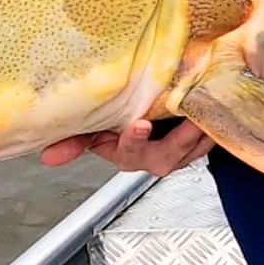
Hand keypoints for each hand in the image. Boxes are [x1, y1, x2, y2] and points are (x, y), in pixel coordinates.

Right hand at [40, 119, 213, 176]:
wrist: (146, 118)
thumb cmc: (119, 121)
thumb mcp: (96, 128)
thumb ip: (74, 140)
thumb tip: (47, 157)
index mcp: (127, 153)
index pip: (128, 152)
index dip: (133, 141)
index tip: (139, 124)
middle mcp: (152, 157)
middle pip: (165, 156)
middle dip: (176, 140)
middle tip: (187, 121)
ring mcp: (177, 152)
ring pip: (191, 150)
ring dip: (200, 134)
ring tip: (207, 112)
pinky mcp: (195, 144)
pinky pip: (206, 141)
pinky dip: (211, 127)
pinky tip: (216, 108)